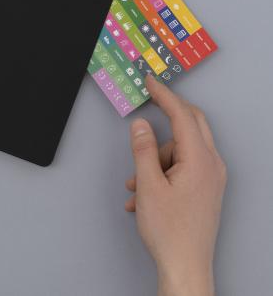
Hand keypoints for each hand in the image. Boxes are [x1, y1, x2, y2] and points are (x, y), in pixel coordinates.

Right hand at [126, 75, 226, 295]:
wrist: (186, 268)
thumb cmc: (169, 230)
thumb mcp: (148, 185)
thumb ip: (143, 149)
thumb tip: (141, 124)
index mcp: (200, 160)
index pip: (183, 115)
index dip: (164, 96)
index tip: (151, 82)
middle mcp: (211, 164)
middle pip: (191, 124)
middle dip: (167, 118)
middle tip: (148, 112)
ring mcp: (211, 177)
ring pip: (182, 148)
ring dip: (156, 158)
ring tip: (137, 185)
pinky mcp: (206, 188)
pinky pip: (184, 166)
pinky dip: (163, 171)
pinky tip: (145, 194)